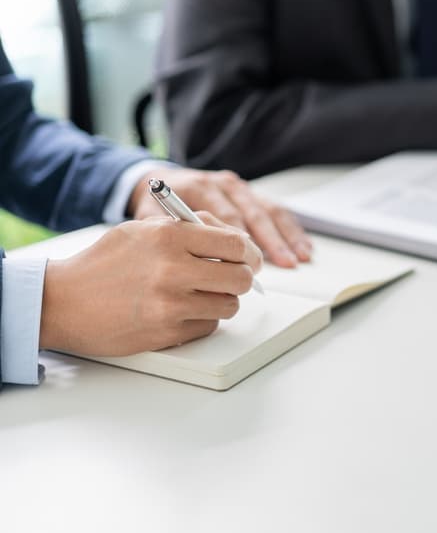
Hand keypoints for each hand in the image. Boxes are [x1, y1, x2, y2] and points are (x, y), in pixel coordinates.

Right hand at [39, 213, 262, 355]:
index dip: (249, 253)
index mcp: (169, 236)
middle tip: (231, 277)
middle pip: (240, 277)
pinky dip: (202, 319)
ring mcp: (170, 304)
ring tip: (200, 293)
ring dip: (221, 300)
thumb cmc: (103, 263)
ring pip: (229, 305)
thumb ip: (189, 228)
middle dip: (241, 277)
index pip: (236, 243)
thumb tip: (235, 239)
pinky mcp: (166, 332)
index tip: (249, 258)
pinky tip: (180, 310)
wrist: (62, 301)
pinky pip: (208, 326)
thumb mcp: (143, 229)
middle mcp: (173, 269)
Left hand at [129, 167, 310, 267]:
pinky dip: (292, 229)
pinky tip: (304, 246)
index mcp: (201, 186)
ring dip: (287, 236)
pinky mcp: (251, 194)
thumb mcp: (151, 217)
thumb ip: (168, 232)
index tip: (249, 264)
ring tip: (300, 257)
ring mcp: (240, 188)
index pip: (227, 214)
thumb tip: (190, 259)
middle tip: (285, 263)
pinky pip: (277, 210)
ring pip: (270, 211)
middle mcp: (224, 184)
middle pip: (254, 212)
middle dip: (271, 240)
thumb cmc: (155, 207)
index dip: (240, 240)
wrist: (156, 182)